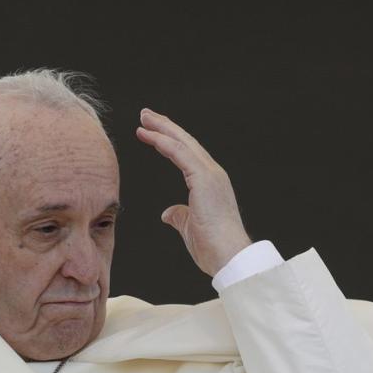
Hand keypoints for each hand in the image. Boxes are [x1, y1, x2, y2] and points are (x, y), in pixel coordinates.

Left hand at [135, 107, 252, 277]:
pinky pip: (180, 154)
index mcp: (210, 184)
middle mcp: (213, 174)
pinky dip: (163, 142)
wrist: (229, 256)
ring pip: (183, 143)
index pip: (187, 155)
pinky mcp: (204, 178)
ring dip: (162, 128)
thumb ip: (179, 215)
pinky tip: (148, 134)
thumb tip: (167, 212)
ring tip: (144, 118)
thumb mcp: (189, 227)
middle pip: (186, 143)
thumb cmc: (212, 248)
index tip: (151, 132)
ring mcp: (211, 174)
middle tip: (146, 115)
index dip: (169, 141)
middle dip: (165, 127)